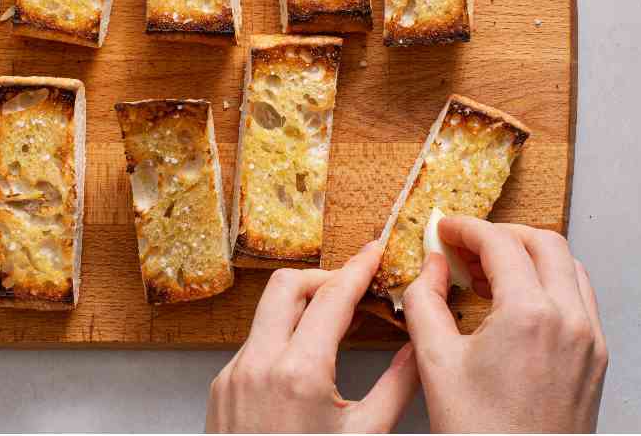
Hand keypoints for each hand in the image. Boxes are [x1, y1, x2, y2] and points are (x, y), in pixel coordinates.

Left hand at [208, 242, 418, 432]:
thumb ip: (398, 387)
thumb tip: (420, 349)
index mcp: (298, 373)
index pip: (331, 298)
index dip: (357, 269)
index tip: (375, 252)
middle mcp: (258, 364)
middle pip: (288, 286)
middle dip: (324, 277)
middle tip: (355, 286)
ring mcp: (233, 373)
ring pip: (266, 314)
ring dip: (301, 307)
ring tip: (336, 321)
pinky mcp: (220, 387)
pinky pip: (253, 344)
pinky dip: (282, 338)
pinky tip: (307, 359)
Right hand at [403, 217, 606, 433]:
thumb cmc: (481, 432)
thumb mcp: (434, 360)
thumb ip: (425, 300)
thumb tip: (432, 266)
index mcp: (530, 315)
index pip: (500, 243)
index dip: (466, 228)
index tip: (443, 229)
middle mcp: (570, 321)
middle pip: (544, 243)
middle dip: (501, 235)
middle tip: (464, 246)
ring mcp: (589, 341)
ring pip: (569, 269)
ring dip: (529, 258)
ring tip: (488, 274)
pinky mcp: (595, 360)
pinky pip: (579, 300)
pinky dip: (548, 285)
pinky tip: (514, 304)